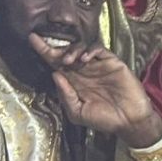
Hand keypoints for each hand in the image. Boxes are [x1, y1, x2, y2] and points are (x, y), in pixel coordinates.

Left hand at [31, 35, 161, 147]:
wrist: (129, 121)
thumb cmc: (104, 120)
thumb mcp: (77, 113)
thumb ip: (65, 95)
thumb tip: (55, 75)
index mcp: (74, 83)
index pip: (55, 64)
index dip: (44, 51)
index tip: (32, 40)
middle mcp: (84, 72)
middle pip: (66, 53)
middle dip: (53, 47)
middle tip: (46, 46)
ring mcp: (98, 66)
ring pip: (81, 48)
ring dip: (71, 50)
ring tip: (68, 60)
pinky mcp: (112, 63)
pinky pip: (99, 50)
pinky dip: (90, 50)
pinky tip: (85, 59)